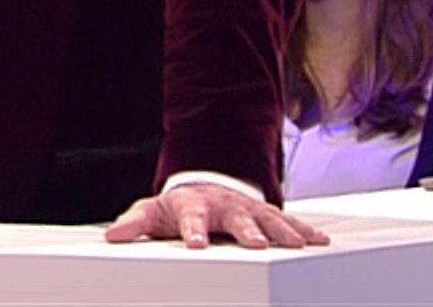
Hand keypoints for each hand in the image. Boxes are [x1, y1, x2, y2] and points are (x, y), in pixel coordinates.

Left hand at [105, 183, 329, 248]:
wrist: (203, 186)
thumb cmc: (176, 207)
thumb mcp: (152, 212)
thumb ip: (134, 223)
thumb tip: (112, 236)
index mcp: (194, 206)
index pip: (192, 218)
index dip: (194, 231)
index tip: (196, 244)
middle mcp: (224, 205)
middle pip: (237, 218)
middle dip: (248, 231)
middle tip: (257, 245)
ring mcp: (247, 208)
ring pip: (268, 219)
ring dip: (283, 232)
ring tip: (298, 245)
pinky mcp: (266, 214)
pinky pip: (288, 220)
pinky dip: (305, 229)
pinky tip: (320, 241)